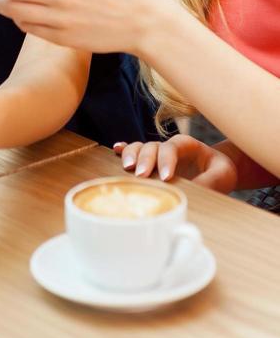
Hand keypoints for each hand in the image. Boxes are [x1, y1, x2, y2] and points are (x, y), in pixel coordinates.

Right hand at [113, 135, 237, 193]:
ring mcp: (158, 154)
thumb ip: (211, 181)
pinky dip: (124, 149)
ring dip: (131, 154)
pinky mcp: (152, 163)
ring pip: (140, 147)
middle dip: (145, 160)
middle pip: (152, 146)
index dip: (166, 160)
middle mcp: (169, 146)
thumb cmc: (221, 170)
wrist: (218, 170)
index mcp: (187, 145)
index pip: (173, 147)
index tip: (165, 177)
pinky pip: (135, 151)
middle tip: (142, 176)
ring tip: (127, 168)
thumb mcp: (223, 175)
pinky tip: (115, 151)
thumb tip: (194, 192)